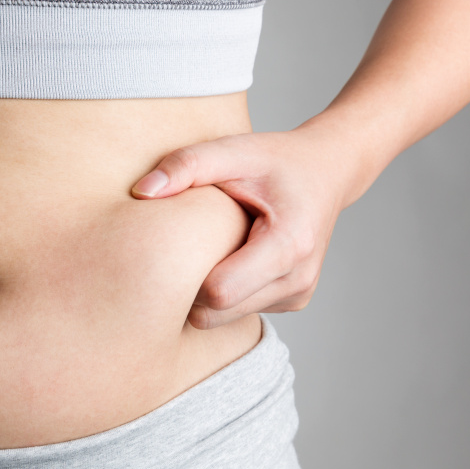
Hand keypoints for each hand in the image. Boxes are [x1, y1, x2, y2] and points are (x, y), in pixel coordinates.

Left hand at [130, 128, 359, 328]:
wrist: (328, 170)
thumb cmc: (277, 159)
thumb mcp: (233, 150)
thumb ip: (186, 165)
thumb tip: (141, 192)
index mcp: (289, 245)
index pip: (219, 292)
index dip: (186, 275)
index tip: (175, 244)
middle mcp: (299, 279)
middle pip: (217, 312)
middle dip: (189, 288)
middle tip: (180, 249)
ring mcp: (298, 295)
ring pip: (224, 318)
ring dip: (206, 291)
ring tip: (209, 248)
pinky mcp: (293, 301)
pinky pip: (239, 312)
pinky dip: (225, 291)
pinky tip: (228, 257)